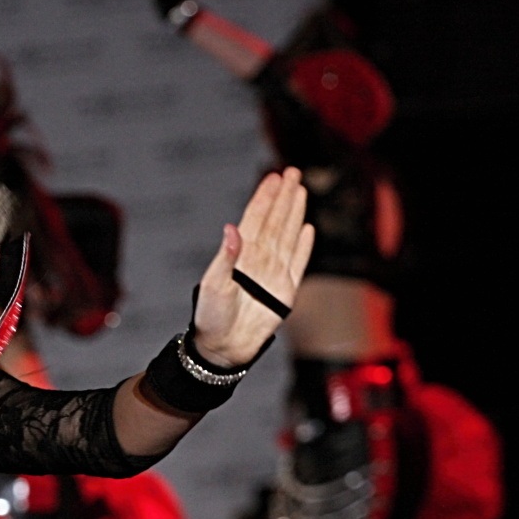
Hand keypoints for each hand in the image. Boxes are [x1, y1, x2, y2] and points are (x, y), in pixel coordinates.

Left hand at [190, 167, 312, 365]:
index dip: (264, 197)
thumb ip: (225, 257)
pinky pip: (298, 263)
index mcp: (238, 254)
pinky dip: (303, 246)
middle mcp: (257, 259)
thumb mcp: (213, 284)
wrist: (224, 346)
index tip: (273, 177)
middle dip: (283, 197)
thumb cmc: (211, 317)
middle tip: (292, 172)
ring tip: (300, 191)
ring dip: (294, 213)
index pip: (255, 219)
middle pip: (274, 221)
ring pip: (287, 235)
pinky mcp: (285, 291)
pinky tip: (307, 228)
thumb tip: (232, 228)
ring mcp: (272, 273)